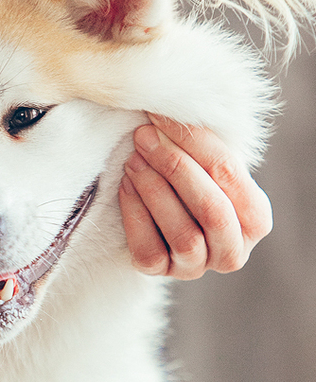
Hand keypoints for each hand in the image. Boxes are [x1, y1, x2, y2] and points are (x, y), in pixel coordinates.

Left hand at [118, 114, 272, 279]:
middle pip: (211, 209)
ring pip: (183, 234)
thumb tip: (170, 109)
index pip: (231, 177)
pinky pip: (149, 250)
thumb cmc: (189, 182)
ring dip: (154, 190)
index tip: (163, 115)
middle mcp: (232, 251)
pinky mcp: (160, 273)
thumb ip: (201, 146)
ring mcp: (196, 267)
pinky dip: (135, 214)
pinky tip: (125, 185)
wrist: (159, 220)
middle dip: (175, 167)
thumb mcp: (204, 164)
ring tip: (133, 159)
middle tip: (144, 137)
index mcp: (255, 220)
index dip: (196, 142)